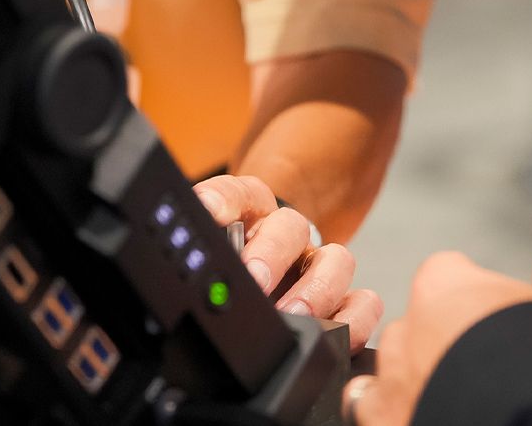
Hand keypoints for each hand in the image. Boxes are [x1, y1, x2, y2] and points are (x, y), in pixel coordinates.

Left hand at [193, 174, 382, 351]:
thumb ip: (194, 260)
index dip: (224, 199)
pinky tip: (332, 337)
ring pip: (337, 259)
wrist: (253, 298)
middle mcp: (287, 236)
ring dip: (317, 289)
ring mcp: (319, 267)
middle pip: (290, 227)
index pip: (237, 193)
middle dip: (272, 253)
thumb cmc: (228, 275)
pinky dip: (354, 319)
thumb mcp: (204, 261)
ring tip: (293, 317)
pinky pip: (364, 303)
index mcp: (248, 215)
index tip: (210, 212)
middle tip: (256, 280)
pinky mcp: (343, 301)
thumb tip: (166, 278)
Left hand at [344, 251, 531, 425]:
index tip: (495, 323)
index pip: (447, 276)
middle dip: (441, 345)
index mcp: (446, 288)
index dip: (475, 301)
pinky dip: (395, 415)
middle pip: (416, 327)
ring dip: (413, 384)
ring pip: (390, 375)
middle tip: (482, 372)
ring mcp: (390, 385)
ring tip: (452, 401)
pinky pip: (372, 414)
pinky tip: (423, 416)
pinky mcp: (383, 424)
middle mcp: (407, 332)